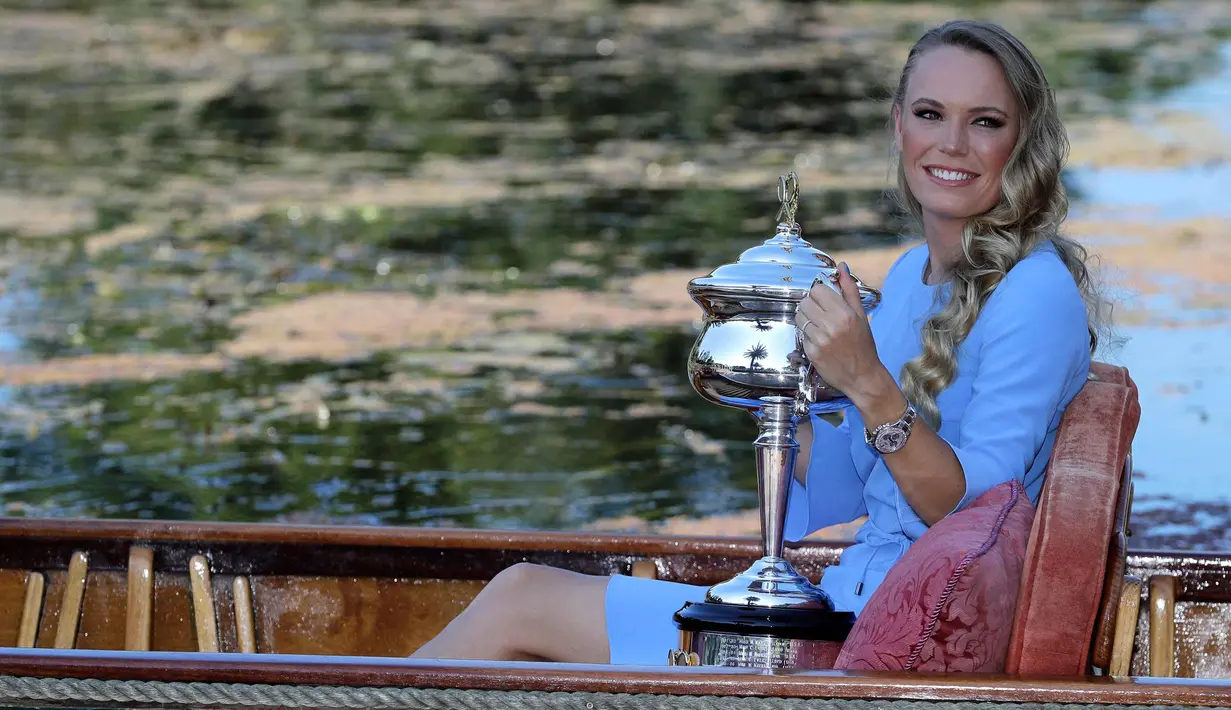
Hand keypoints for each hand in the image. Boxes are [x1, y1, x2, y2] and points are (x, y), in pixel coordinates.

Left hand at [793, 262, 885, 404]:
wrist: (862, 376)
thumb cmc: (863, 345)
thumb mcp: (860, 315)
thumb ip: (849, 289)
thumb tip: (841, 267)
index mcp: (844, 313)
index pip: (817, 291)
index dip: (819, 294)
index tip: (825, 300)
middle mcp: (831, 326)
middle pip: (805, 302)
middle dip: (811, 305)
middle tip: (820, 313)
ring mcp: (819, 340)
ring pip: (799, 317)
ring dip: (806, 319)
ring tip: (819, 326)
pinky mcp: (811, 353)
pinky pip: (801, 334)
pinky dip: (807, 335)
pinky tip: (819, 340)